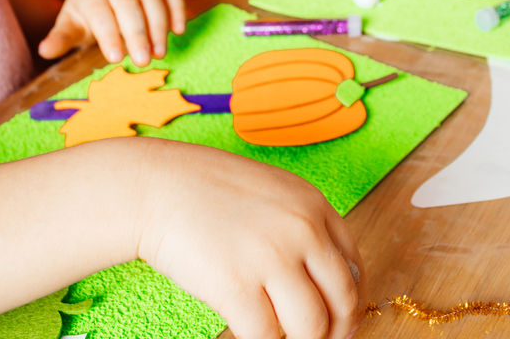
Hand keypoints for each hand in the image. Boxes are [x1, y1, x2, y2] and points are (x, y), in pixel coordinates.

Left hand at [38, 0, 185, 64]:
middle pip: (127, 3)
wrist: (101, 2)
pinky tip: (179, 31)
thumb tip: (45, 50)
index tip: (116, 58)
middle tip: (144, 60)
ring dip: (159, 26)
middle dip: (137, 32)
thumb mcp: (70, 30)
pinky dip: (177, 9)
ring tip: (160, 53)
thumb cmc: (84, 21)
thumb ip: (61, 39)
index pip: (99, 11)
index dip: (108, 34)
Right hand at [137, 140, 365, 338]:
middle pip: (342, 300)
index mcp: (314, 206)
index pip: (354, 265)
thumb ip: (303, 228)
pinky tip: (251, 336)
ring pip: (311, 326)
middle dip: (335, 331)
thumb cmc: (207, 191)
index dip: (351, 301)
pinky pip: (266, 337)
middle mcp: (302, 230)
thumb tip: (324, 283)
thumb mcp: (273, 193)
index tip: (342, 320)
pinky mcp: (237, 287)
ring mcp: (272, 259)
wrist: (156, 186)